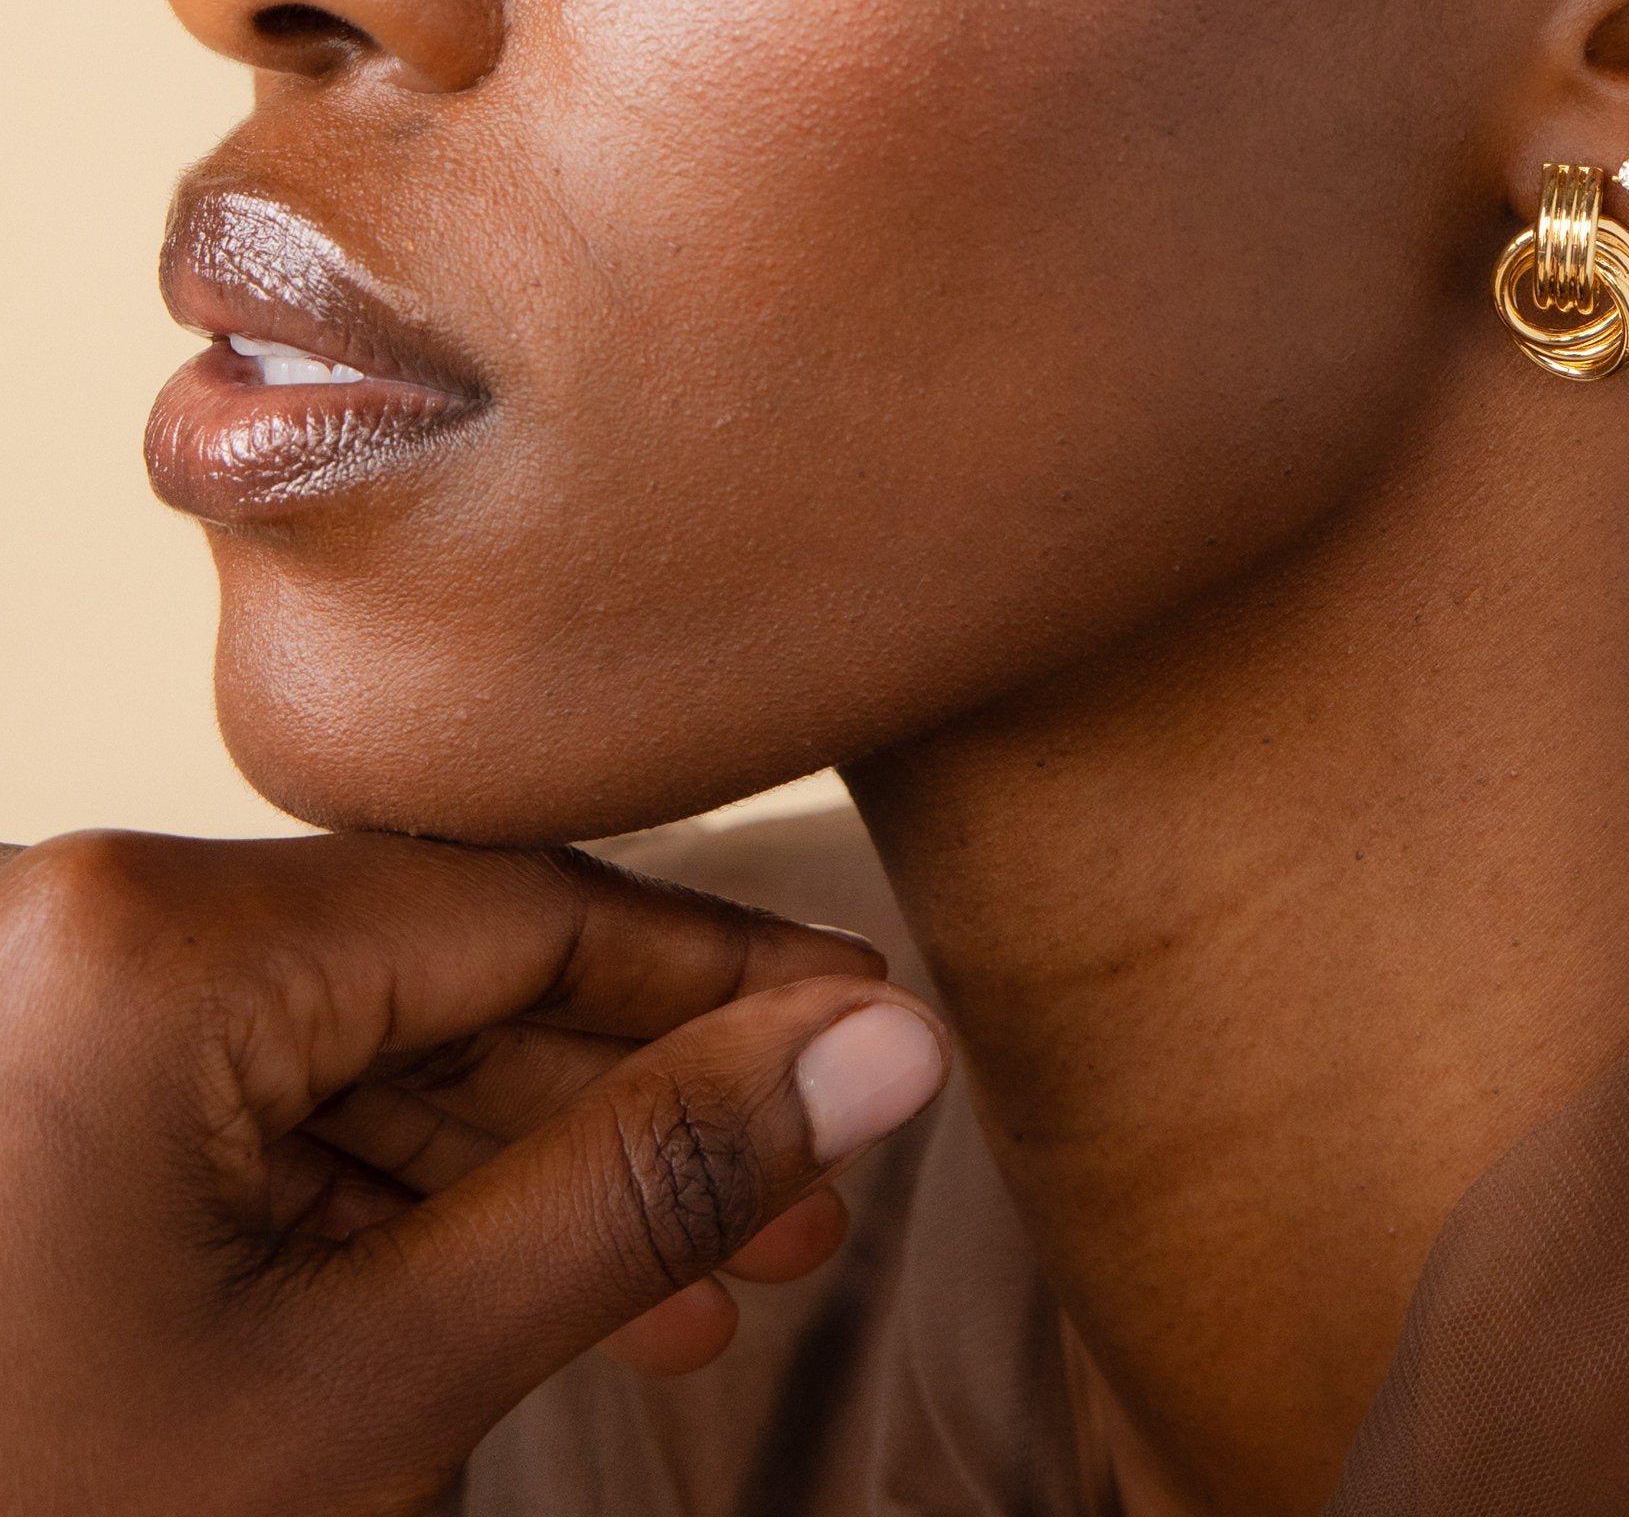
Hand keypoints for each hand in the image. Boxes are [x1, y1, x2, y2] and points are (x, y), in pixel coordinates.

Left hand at [0, 826, 949, 1515]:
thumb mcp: (379, 1381)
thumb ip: (646, 1185)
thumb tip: (881, 1059)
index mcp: (147, 942)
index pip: (528, 908)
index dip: (730, 990)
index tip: (881, 1041)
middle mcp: (72, 925)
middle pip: (445, 977)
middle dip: (633, 1114)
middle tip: (806, 1210)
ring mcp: (28, 1012)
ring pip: (351, 1055)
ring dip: (523, 1173)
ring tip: (697, 1287)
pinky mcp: (10, 1104)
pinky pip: (243, 1115)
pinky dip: (383, 1206)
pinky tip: (522, 1292)